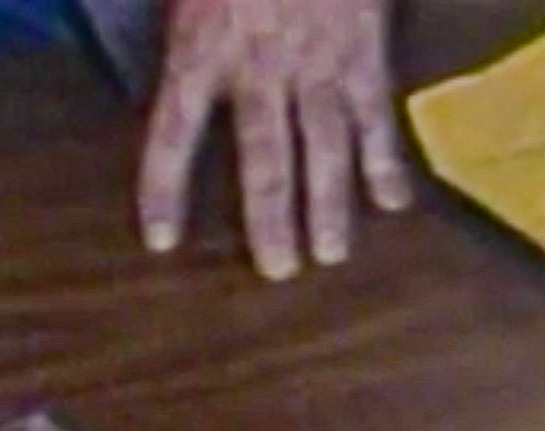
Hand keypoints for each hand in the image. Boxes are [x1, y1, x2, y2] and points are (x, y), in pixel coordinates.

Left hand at [138, 0, 414, 279]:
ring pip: (326, 144)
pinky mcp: (363, 45)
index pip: (173, 135)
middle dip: (271, 218)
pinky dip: (386, 157)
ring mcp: (318, 57)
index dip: (164, 191)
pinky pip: (376, 110)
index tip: (161, 241)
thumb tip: (152, 94)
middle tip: (279, 272)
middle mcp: (260, 64)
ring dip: (330, 204)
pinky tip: (392, 200)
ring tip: (329, 255)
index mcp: (201, 50)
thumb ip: (170, 43)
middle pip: (265, 157)